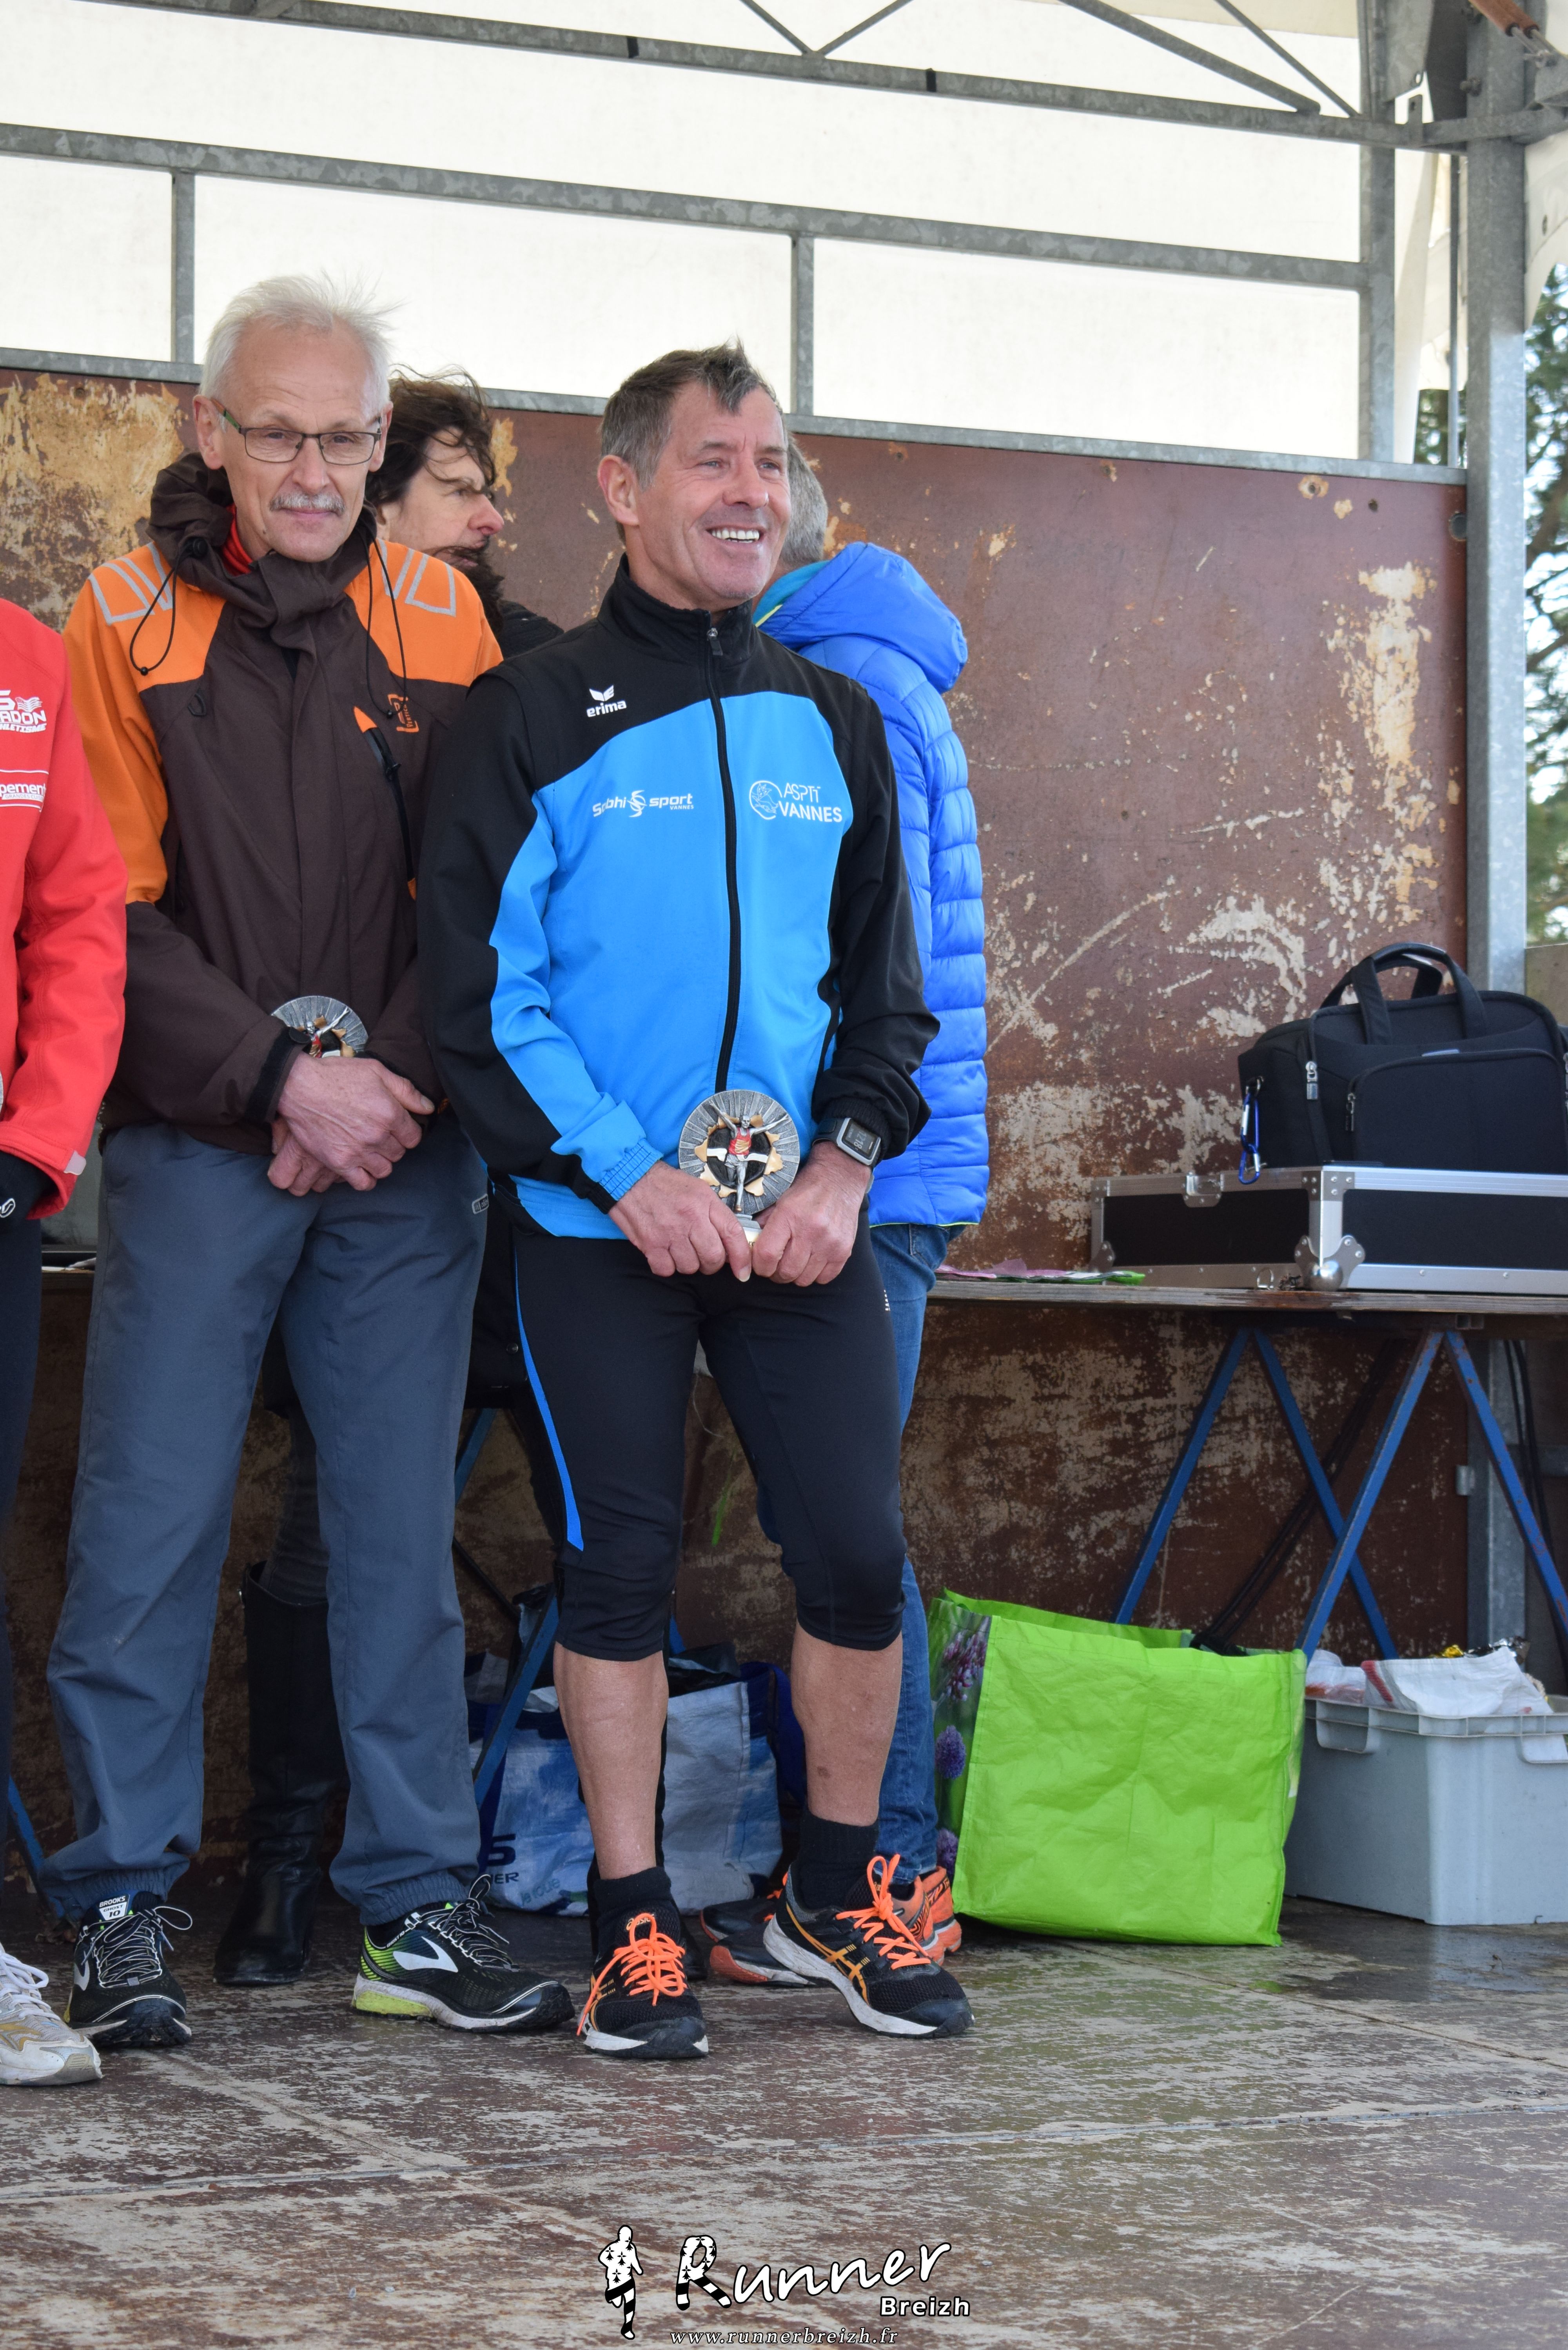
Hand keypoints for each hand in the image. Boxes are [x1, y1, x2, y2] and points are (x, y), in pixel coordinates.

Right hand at [273, 1055, 431, 1192]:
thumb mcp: (377, 1071)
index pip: (413, 1137)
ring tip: (371, 1151)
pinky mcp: (339, 1162)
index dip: (407, 1133)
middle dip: (393, 1145)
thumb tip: (428, 1107)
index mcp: (390, 1114)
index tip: (397, 1128)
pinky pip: (362, 1183)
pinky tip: (361, 1167)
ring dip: (380, 1161)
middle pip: (399, 1153)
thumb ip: (406, 1091)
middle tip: (380, 1136)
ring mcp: (358, 1151)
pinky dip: (365, 1178)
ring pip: (384, 1169)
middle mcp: (377, 1136)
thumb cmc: (338, 1076)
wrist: (300, 1086)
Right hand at [610, 1158, 754, 1279]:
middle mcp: (690, 1218)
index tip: (743, 1272)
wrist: (631, 1178)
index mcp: (705, 1203)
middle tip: (704, 1257)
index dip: (741, 1258)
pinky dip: (667, 1266)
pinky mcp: (651, 1243)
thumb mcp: (698, 1190)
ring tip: (681, 1250)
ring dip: (688, 1264)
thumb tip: (730, 1241)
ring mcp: (670, 1232)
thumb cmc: (665, 1185)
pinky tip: (665, 1253)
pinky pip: (667, 1270)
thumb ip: (715, 1213)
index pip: (733, 1234)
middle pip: (713, 1257)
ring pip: (690, 1267)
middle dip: (711, 1263)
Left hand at [750, 1143, 868, 1285]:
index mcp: (789, 1216)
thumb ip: (764, 1224)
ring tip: (795, 1261)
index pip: (767, 1256)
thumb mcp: (780, 1201)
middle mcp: (811, 1231)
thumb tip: (749, 1246)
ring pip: (804, 1279)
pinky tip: (812, 1260)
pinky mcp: (844, 1251)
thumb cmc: (808, 1190)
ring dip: (796, 1275)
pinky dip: (815, 1274)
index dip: (760, 1266)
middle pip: (785, 1272)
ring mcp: (829, 1243)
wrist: (840, 1179)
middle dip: (776, 1273)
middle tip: (777, 1265)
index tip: (761, 1265)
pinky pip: (824, 1278)